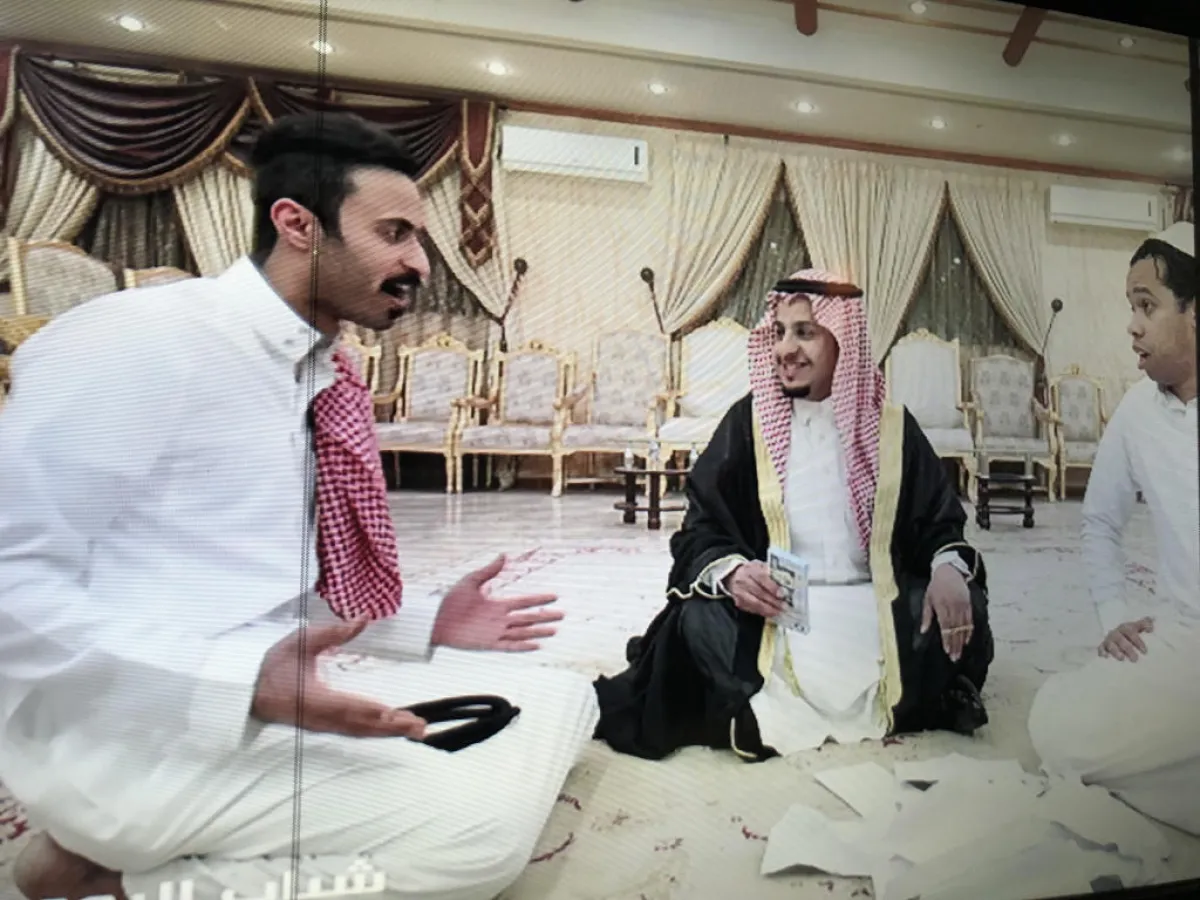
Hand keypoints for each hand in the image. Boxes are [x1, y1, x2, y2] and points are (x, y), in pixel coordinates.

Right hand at [253, 620, 427, 738]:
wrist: (247, 692)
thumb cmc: (274, 665)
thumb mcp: (301, 641)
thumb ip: (334, 633)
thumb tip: (363, 618)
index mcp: (317, 698)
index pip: (353, 707)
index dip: (378, 713)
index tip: (401, 716)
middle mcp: (323, 717)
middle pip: (364, 725)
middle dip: (393, 727)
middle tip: (421, 728)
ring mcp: (323, 725)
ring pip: (361, 732)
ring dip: (389, 732)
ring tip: (416, 731)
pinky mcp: (323, 726)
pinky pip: (354, 732)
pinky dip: (375, 732)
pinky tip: (391, 730)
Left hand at [432, 555, 562, 651]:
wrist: (434, 620)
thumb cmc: (450, 601)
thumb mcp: (470, 581)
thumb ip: (488, 570)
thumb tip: (503, 555)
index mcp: (497, 605)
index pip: (523, 602)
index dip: (538, 599)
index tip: (554, 596)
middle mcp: (499, 619)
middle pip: (528, 618)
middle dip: (545, 616)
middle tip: (562, 614)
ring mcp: (495, 632)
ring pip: (522, 632)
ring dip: (538, 631)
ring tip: (554, 630)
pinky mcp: (488, 643)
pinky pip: (510, 646)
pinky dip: (523, 646)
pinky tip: (536, 645)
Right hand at [727, 561, 786, 618]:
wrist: (734, 576)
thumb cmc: (752, 571)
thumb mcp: (761, 566)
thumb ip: (771, 573)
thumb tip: (785, 585)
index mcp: (750, 569)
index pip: (761, 577)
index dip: (772, 586)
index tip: (782, 594)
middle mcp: (742, 580)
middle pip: (759, 592)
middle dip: (773, 601)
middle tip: (784, 606)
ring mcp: (739, 592)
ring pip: (755, 603)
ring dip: (769, 609)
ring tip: (779, 611)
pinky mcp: (739, 602)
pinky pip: (752, 609)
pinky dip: (763, 612)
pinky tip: (771, 613)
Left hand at [921, 565, 972, 661]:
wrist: (949, 571)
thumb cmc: (936, 586)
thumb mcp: (927, 599)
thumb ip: (926, 616)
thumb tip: (923, 631)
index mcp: (941, 606)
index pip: (945, 627)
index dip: (947, 640)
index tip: (947, 651)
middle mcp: (953, 607)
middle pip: (955, 630)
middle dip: (955, 645)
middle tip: (954, 658)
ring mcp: (962, 606)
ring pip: (963, 627)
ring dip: (962, 641)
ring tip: (960, 653)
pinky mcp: (969, 604)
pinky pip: (970, 621)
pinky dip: (969, 631)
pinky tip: (966, 640)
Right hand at [1099, 617, 1153, 661]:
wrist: (1117, 633)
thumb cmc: (1130, 632)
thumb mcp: (1137, 626)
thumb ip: (1145, 624)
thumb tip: (1152, 619)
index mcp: (1125, 628)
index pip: (1131, 633)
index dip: (1137, 641)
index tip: (1144, 651)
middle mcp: (1116, 633)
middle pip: (1121, 640)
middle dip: (1128, 649)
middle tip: (1135, 659)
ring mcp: (1109, 639)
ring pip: (1111, 645)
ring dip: (1116, 651)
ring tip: (1122, 658)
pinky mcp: (1103, 645)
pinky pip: (1101, 648)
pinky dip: (1102, 651)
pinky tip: (1105, 656)